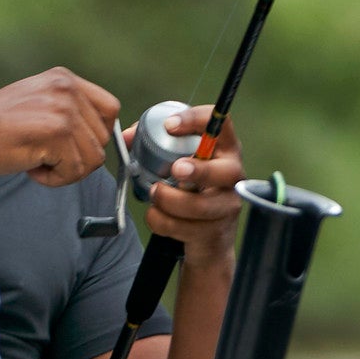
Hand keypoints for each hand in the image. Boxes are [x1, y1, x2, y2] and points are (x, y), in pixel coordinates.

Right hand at [0, 68, 121, 186]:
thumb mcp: (37, 105)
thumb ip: (70, 113)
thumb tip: (110, 139)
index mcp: (63, 78)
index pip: (110, 108)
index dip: (97, 135)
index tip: (75, 148)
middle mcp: (67, 88)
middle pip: (103, 138)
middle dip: (77, 157)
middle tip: (45, 156)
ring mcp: (63, 109)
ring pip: (93, 159)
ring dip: (65, 170)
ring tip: (36, 160)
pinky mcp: (57, 133)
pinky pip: (75, 171)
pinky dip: (54, 180)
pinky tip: (31, 168)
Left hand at [139, 102, 241, 265]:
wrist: (206, 238)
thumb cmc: (190, 190)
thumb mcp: (178, 162)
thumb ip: (153, 144)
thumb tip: (127, 137)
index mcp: (223, 150)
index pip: (221, 124)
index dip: (197, 120)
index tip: (170, 125)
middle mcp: (231, 177)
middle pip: (227, 171)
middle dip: (199, 170)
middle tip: (175, 169)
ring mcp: (226, 206)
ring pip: (201, 205)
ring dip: (169, 200)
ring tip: (155, 194)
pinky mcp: (214, 232)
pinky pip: (184, 228)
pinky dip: (161, 221)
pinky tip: (156, 214)